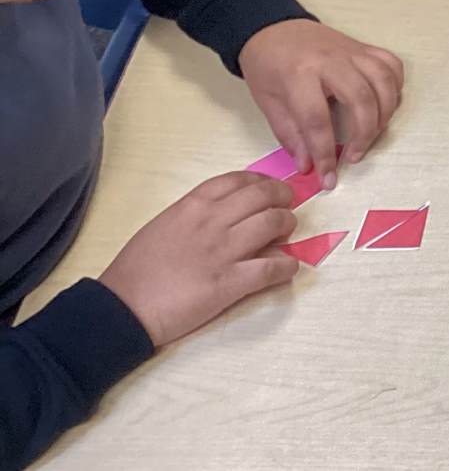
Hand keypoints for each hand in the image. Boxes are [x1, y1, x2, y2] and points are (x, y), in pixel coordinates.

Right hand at [98, 173, 298, 348]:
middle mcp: (212, 221)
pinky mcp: (230, 282)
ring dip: (287, 226)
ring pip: (274, 223)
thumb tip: (227, 215)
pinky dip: (287, 266)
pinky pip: (273, 267)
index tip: (270, 188)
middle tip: (287, 207)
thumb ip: (196, 216)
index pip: (239, 180)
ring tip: (286, 235)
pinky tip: (287, 267)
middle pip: (264, 196)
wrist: (121, 308)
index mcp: (193, 205)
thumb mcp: (164, 226)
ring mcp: (223, 251)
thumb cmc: (136, 269)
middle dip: (283, 198)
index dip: (263, 181)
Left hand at [238, 20, 404, 187]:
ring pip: (384, 83)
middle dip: (363, 135)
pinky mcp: (364, 48)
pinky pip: (392, 66)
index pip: (317, 120)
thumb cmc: (267, 67)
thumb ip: (290, 135)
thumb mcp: (268, 103)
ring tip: (370, 135)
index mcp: (299, 74)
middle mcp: (331, 60)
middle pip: (361, 100)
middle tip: (354, 157)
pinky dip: (395, 88)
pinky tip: (384, 105)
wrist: (272, 28)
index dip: (325, 153)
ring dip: (383, 115)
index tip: (328, 177)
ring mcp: (352, 51)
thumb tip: (309, 166)